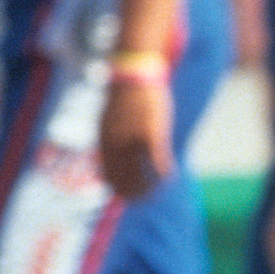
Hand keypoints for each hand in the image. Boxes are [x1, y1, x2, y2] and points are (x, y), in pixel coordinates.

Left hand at [98, 75, 174, 199]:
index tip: (129, 194)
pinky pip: (158, 163)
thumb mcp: (108, 120)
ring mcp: (133, 141)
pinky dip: (165, 174)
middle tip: (146, 198)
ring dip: (152, 188)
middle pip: (124, 181)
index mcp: (104, 143)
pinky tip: (171, 176)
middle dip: (136, 194)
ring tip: (160, 190)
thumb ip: (108, 141)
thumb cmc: (123, 97)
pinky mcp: (151, 134)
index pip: (108, 177)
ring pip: (142, 176)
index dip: (119, 189)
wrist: (133, 75)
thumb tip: (104, 157)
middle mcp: (115, 146)